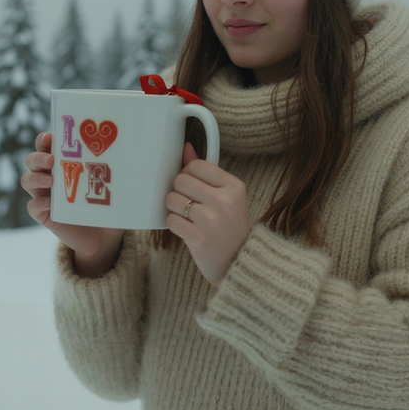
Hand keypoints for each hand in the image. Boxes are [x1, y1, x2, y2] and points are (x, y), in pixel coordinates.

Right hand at [21, 132, 123, 276]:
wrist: (103, 238)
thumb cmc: (109, 206)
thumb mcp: (115, 187)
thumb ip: (121, 174)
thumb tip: (138, 158)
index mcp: (64, 163)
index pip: (47, 145)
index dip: (45, 139)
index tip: (51, 136)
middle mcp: (51, 176)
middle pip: (32, 160)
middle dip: (38, 156)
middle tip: (51, 159)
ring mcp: (45, 195)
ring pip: (27, 180)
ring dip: (36, 177)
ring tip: (52, 180)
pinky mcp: (44, 215)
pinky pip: (32, 206)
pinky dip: (39, 203)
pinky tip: (51, 204)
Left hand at [165, 143, 250, 287]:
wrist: (238, 261)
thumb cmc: (230, 225)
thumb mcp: (226, 195)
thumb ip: (206, 171)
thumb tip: (186, 147)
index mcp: (234, 186)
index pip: (197, 165)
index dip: (188, 173)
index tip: (193, 185)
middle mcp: (224, 201)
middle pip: (181, 180)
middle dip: (179, 190)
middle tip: (189, 202)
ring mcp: (211, 220)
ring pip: (172, 199)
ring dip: (174, 207)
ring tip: (187, 215)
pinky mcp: (198, 238)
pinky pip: (170, 220)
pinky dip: (174, 223)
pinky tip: (185, 228)